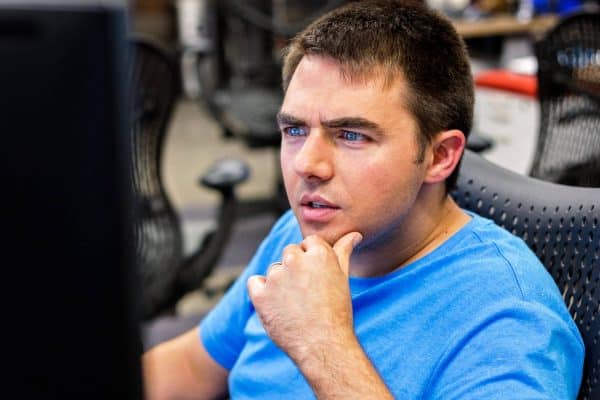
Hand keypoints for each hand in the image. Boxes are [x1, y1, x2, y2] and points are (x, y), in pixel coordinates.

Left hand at [247, 231, 361, 363]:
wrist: (324, 345)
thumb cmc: (337, 312)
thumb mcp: (343, 277)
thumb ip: (343, 251)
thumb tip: (354, 235)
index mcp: (318, 253)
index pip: (309, 242)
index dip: (312, 259)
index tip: (317, 278)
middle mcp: (295, 260)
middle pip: (290, 252)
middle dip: (296, 267)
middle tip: (307, 292)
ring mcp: (276, 276)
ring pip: (274, 269)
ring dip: (281, 281)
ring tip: (296, 304)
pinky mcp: (260, 294)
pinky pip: (255, 282)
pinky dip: (261, 291)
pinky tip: (277, 304)